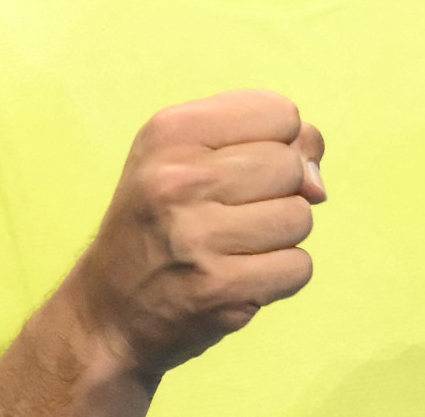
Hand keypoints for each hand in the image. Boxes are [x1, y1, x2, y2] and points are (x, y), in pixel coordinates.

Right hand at [66, 90, 326, 381]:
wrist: (106, 312)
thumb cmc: (159, 223)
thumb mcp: (187, 157)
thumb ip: (265, 142)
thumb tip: (317, 179)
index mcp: (170, 131)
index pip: (280, 113)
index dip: (278, 142)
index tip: (242, 168)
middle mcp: (178, 179)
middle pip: (292, 166)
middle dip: (279, 192)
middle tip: (232, 214)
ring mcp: (197, 236)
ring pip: (301, 217)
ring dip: (280, 236)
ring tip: (235, 245)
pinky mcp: (218, 289)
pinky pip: (298, 267)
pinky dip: (280, 276)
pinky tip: (241, 277)